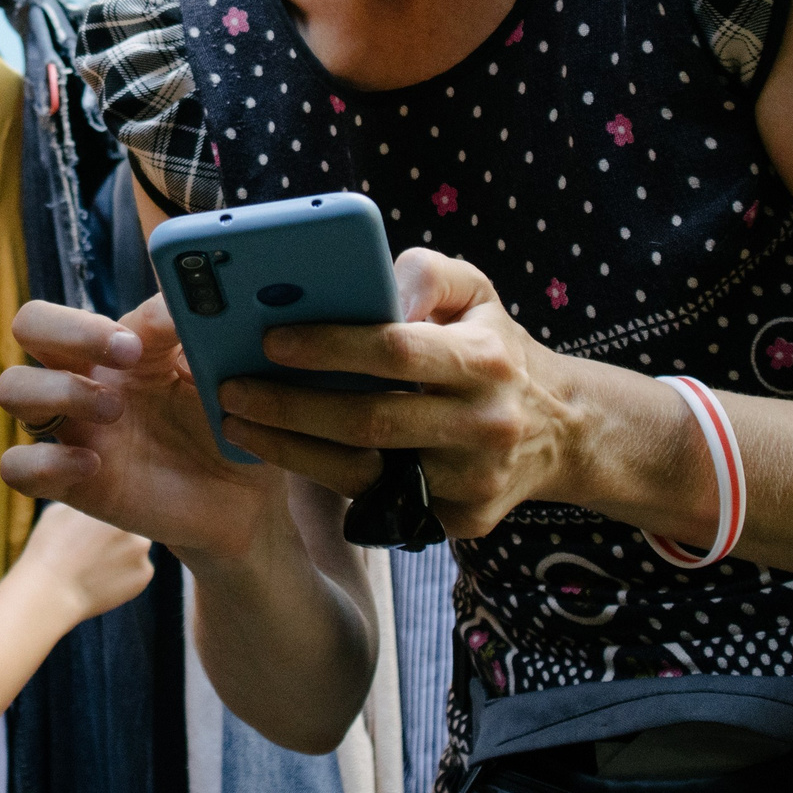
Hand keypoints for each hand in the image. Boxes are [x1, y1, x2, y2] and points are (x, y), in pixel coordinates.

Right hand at [0, 295, 283, 559]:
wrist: (243, 494)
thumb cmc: (225, 418)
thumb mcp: (216, 368)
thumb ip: (193, 329)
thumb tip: (176, 303)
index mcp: (112, 344)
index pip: (69, 307)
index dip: (88, 321)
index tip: (138, 345)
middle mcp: (82, 377)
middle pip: (28, 326)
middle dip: (65, 332)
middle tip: (123, 357)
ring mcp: (72, 429)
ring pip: (13, 389)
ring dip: (58, 391)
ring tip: (114, 411)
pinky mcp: (73, 482)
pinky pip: (18, 468)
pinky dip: (45, 463)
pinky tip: (93, 465)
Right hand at [12, 502, 154, 627]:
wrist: (51, 592)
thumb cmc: (49, 548)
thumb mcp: (59, 509)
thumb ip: (86, 501)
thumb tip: (95, 497)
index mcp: (113, 500)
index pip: (120, 498)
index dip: (109, 509)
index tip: (94, 521)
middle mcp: (133, 519)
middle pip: (131, 521)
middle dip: (118, 531)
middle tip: (96, 543)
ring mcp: (141, 548)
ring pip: (136, 545)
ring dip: (124, 551)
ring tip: (96, 562)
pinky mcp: (144, 574)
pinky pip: (138, 568)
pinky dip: (125, 573)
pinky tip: (102, 578)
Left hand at [215, 248, 575, 538]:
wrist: (562, 430)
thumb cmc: (493, 346)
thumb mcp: (475, 292)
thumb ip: (426, 273)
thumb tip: (380, 285)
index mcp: (485, 359)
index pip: (397, 351)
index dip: (330, 346)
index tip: (270, 338)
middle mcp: (484, 424)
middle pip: (370, 421)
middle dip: (291, 406)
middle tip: (230, 390)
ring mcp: (473, 480)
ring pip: (366, 471)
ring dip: (292, 450)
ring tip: (239, 423)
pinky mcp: (462, 519)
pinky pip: (381, 501)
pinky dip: (326, 478)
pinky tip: (284, 453)